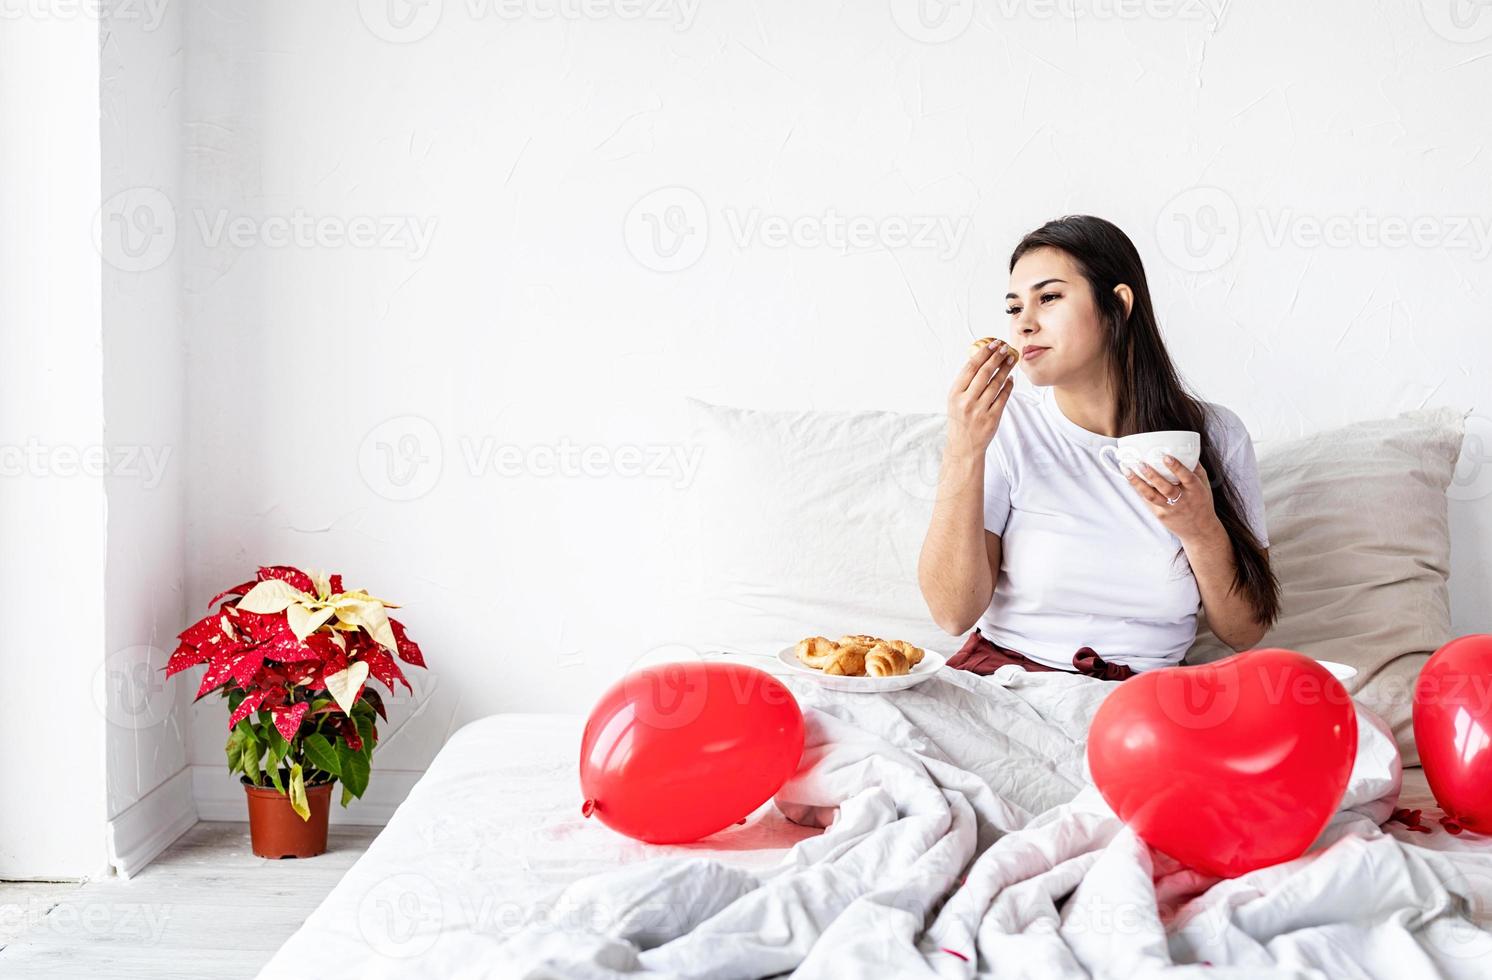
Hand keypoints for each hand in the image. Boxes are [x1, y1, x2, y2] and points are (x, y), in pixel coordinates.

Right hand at [946, 340, 1018, 456]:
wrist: (963, 446)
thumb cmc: (960, 419)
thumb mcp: (955, 400)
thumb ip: (966, 382)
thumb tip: (982, 359)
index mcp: (955, 393)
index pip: (971, 367)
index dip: (983, 353)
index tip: (992, 344)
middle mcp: (966, 401)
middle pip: (985, 372)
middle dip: (997, 357)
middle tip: (1005, 348)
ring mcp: (980, 410)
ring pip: (996, 383)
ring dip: (1005, 369)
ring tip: (1011, 360)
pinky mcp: (992, 418)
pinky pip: (1003, 397)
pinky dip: (1008, 386)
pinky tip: (1010, 378)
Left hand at [1123, 454, 1220, 542]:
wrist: (1199, 529)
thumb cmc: (1200, 502)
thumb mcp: (1204, 484)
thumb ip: (1195, 468)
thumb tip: (1186, 449)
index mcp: (1195, 490)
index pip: (1186, 477)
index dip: (1176, 467)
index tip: (1166, 457)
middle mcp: (1182, 500)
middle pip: (1165, 487)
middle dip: (1151, 475)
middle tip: (1140, 463)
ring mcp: (1170, 509)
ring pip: (1151, 496)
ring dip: (1137, 482)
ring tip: (1127, 470)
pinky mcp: (1160, 515)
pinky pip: (1147, 501)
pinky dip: (1138, 489)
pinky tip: (1130, 479)